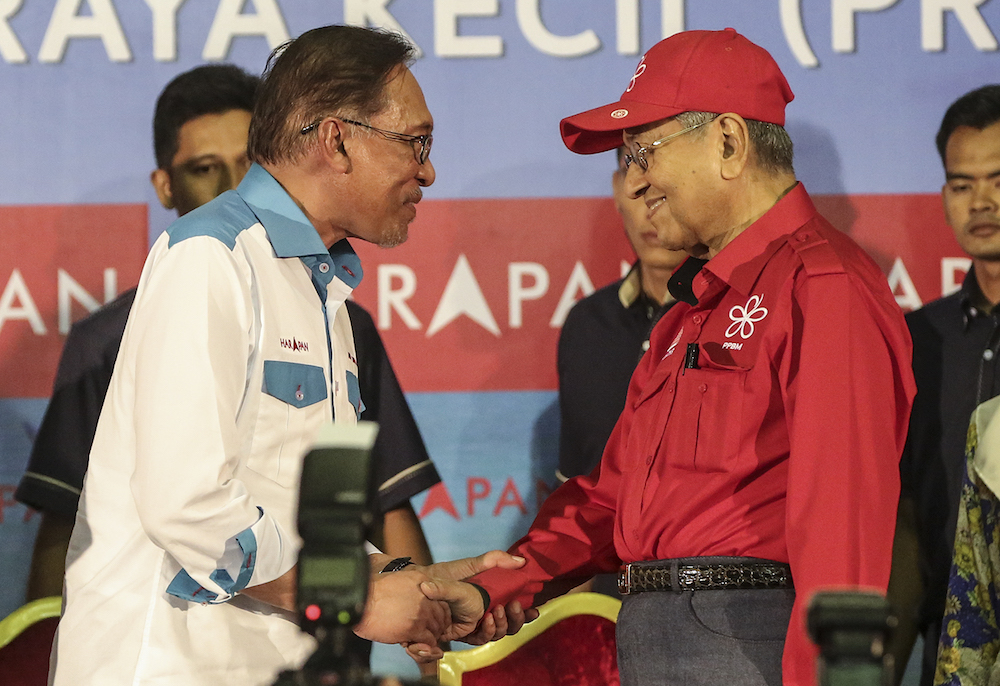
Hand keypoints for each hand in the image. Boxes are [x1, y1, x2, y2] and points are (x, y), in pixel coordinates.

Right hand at [354, 565, 449, 645]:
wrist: (360, 602)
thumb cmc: (370, 591)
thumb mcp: (394, 579)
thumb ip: (406, 586)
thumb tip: (406, 593)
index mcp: (420, 580)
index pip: (440, 596)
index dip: (438, 609)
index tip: (433, 616)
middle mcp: (425, 596)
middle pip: (442, 613)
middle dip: (437, 624)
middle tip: (430, 631)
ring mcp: (421, 612)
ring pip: (437, 628)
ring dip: (431, 636)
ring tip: (424, 640)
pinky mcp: (414, 628)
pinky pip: (429, 640)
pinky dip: (426, 646)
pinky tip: (417, 645)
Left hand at [403, 551, 537, 661]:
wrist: (421, 587)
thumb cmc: (445, 575)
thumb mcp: (472, 565)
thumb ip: (495, 560)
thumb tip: (521, 561)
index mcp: (492, 598)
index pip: (514, 609)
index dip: (526, 612)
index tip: (534, 610)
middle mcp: (487, 613)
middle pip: (510, 624)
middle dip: (516, 618)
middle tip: (513, 606)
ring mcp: (476, 625)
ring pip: (499, 633)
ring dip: (503, 624)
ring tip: (498, 611)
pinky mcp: (464, 633)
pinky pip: (482, 639)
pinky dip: (488, 631)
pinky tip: (488, 621)